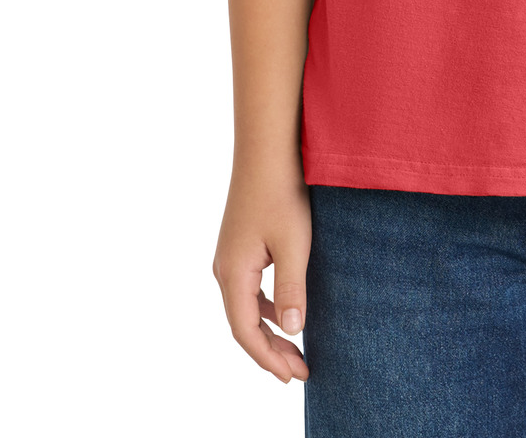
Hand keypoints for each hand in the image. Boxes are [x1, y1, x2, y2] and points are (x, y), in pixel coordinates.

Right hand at [213, 163, 311, 383]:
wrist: (267, 149)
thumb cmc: (282, 192)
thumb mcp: (294, 243)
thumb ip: (292, 289)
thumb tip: (294, 332)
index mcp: (233, 274)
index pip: (245, 332)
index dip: (268, 358)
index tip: (294, 375)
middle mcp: (225, 269)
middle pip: (244, 324)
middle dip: (271, 351)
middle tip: (300, 371)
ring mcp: (230, 257)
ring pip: (247, 307)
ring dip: (271, 331)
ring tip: (297, 350)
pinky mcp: (241, 245)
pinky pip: (250, 289)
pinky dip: (268, 308)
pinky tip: (289, 312)